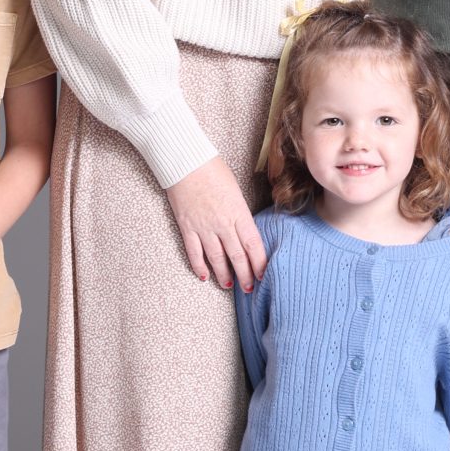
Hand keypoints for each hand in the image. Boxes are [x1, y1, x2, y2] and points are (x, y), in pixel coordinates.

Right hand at [166, 157, 266, 291]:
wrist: (186, 161)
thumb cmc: (213, 169)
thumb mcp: (236, 190)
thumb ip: (240, 212)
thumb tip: (244, 230)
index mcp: (239, 212)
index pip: (253, 244)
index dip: (259, 263)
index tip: (263, 274)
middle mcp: (223, 224)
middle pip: (237, 256)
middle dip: (245, 275)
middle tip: (249, 289)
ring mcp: (204, 227)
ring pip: (217, 258)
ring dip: (224, 274)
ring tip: (229, 285)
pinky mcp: (187, 227)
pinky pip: (194, 252)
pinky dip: (199, 266)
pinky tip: (204, 276)